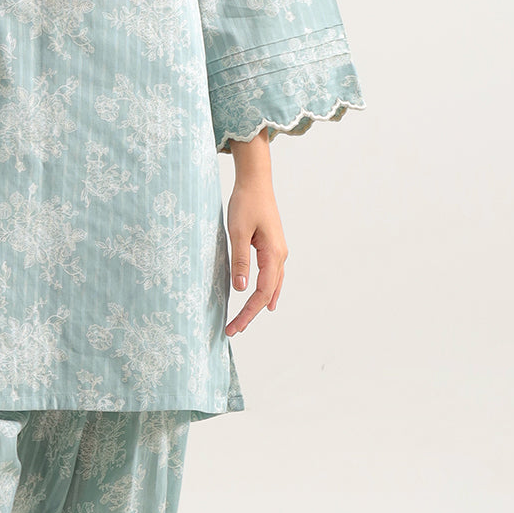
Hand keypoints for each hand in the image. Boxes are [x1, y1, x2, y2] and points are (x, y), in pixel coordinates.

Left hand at [224, 151, 287, 335]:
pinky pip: (273, 277)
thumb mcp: (238, 232)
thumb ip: (240, 260)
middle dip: (250, 313)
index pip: (262, 293)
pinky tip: (267, 302)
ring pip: (272, 287)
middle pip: (268, 294)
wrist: (256, 182)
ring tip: (245, 321)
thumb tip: (239, 288)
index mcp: (273, 254)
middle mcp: (280, 256)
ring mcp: (278, 252)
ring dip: (258, 305)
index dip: (248, 312)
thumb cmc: (246, 203)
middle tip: (233, 330)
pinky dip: (268, 292)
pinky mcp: (273, 248)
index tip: (234, 327)